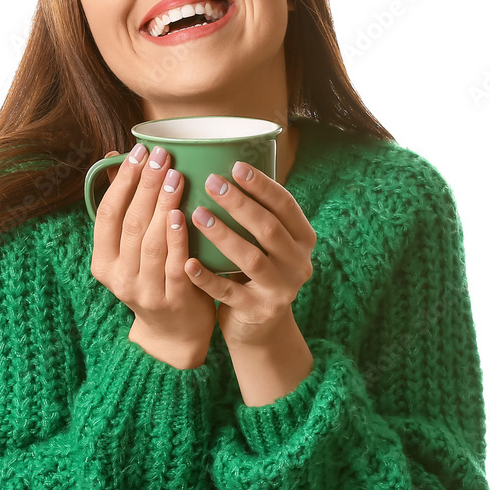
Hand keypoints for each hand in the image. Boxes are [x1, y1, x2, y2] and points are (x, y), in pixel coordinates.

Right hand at [90, 146, 216, 367]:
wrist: (175, 333)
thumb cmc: (155, 279)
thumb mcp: (132, 250)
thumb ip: (127, 209)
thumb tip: (116, 157)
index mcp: (103, 262)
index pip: (107, 213)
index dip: (122, 181)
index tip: (138, 152)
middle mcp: (118, 277)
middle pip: (130, 222)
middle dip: (145, 185)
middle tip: (162, 156)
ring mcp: (144, 290)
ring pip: (149, 241)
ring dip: (161, 205)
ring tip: (175, 175)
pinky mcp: (171, 300)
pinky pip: (173, 264)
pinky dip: (176, 238)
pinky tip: (183, 214)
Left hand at [184, 162, 315, 347]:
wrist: (259, 327)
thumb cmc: (254, 271)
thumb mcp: (265, 243)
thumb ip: (254, 214)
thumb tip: (219, 163)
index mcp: (303, 239)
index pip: (285, 205)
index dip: (262, 185)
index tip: (235, 165)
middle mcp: (298, 263)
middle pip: (268, 228)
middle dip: (239, 203)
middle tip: (210, 182)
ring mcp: (280, 290)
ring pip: (251, 258)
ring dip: (222, 234)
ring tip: (196, 214)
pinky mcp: (257, 312)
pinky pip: (228, 292)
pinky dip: (206, 277)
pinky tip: (187, 262)